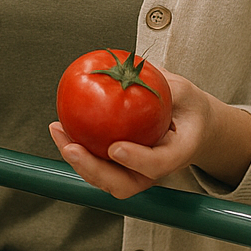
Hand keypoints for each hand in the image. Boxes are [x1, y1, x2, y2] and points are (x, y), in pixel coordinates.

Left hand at [48, 68, 250, 198]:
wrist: (192, 126)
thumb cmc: (188, 109)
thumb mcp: (183, 90)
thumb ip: (163, 83)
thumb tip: (132, 67)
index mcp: (178, 153)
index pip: (158, 164)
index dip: (137, 160)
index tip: (116, 148)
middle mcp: (154, 170)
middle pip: (124, 184)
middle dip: (94, 170)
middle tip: (73, 148)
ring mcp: (136, 172)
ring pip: (105, 179)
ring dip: (77, 161)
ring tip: (59, 133)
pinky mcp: (119, 166)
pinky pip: (96, 163)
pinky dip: (76, 150)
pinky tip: (61, 128)